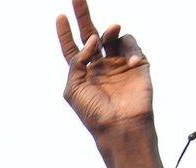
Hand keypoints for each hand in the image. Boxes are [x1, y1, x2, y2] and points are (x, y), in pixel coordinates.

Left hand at [56, 0, 151, 136]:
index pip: (72, 48)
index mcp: (82, 72)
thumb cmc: (93, 112)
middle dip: (83, 16)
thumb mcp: (73, 88)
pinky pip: (130, 44)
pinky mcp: (136, 62)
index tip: (60, 16)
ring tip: (110, 32)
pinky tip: (129, 61)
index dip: (65, 33)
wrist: (120, 124)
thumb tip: (91, 39)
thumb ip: (76, 62)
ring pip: (112, 35)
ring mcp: (118, 62)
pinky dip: (129, 46)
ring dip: (109, 31)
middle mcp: (99, 65)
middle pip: (90, 34)